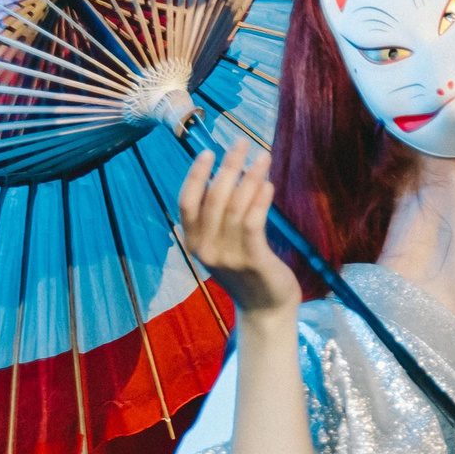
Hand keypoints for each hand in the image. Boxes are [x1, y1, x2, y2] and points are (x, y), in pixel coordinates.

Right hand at [177, 143, 300, 316]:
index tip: (208, 152)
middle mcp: (206, 249)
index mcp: (193, 243)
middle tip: (241, 144)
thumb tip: (224, 176)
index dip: (195, 175)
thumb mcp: (222, 246)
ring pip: (236, 206)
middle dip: (228, 166)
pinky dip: (260, 199)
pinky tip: (268, 184)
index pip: (186, 203)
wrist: (265, 309)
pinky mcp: (253, 260)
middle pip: (213, 198)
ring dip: (250, 177)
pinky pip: (253, 222)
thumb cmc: (246, 271)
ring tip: (263, 157)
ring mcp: (228, 256)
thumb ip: (217, 219)